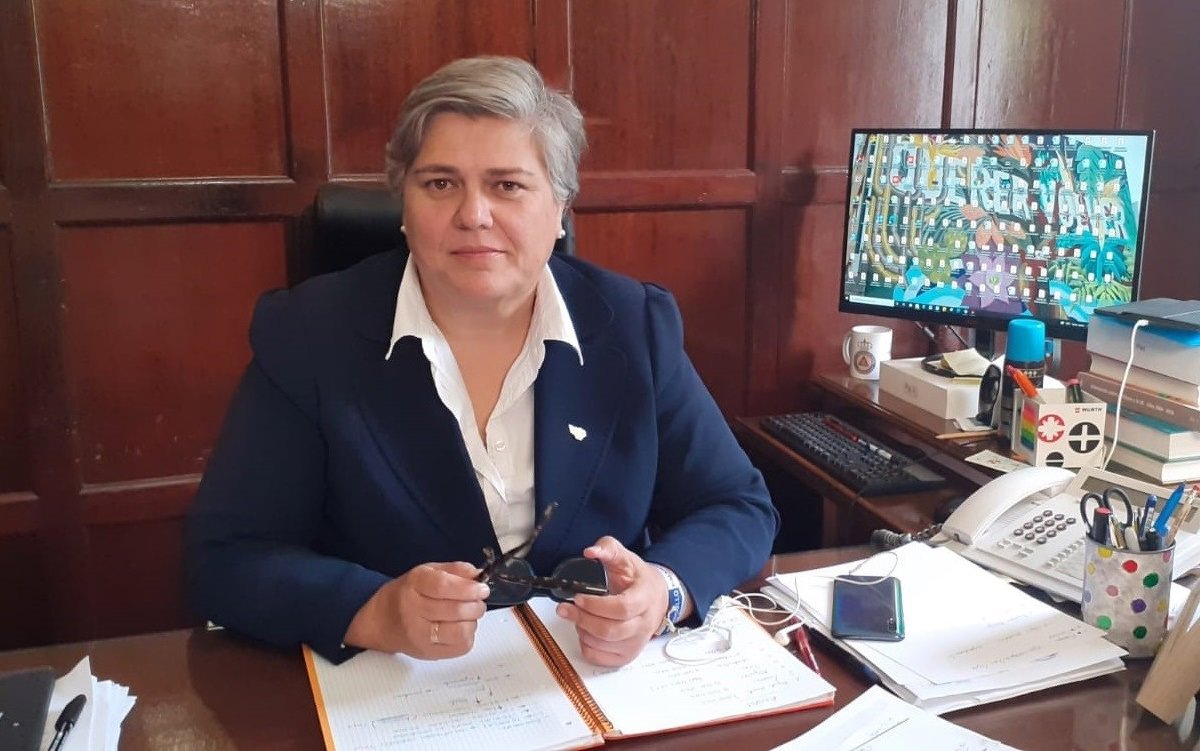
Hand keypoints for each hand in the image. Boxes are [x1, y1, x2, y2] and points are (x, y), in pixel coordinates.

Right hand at [344, 561, 489, 658]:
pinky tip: (460, 628)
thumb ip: (454, 570)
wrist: (379, 622)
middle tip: (478, 600)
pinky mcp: (428, 654)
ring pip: (461, 632)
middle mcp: (414, 612)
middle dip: (476, 604)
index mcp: (414, 586)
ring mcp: (420, 636)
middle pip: (456, 610)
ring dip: (472, 621)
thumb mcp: (426, 572)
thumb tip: (478, 575)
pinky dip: (467, 636)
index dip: (468, 588)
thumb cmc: (405, 594)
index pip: (443, 587)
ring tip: (468, 615)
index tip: (482, 588)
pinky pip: (461, 647)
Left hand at [555, 536, 667, 666]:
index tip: (579, 598)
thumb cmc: (639, 580)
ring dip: (583, 630)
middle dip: (582, 619)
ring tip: (577, 616)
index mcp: (645, 598)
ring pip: (603, 645)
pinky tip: (585, 631)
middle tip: (565, 609)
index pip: (622, 608)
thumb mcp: (626, 558)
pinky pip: (600, 658)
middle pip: (610, 630)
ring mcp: (636, 643)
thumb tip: (590, 552)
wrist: (657, 598)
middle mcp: (643, 624)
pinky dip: (586, 645)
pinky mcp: (626, 655)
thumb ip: (608, 549)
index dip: (596, 605)